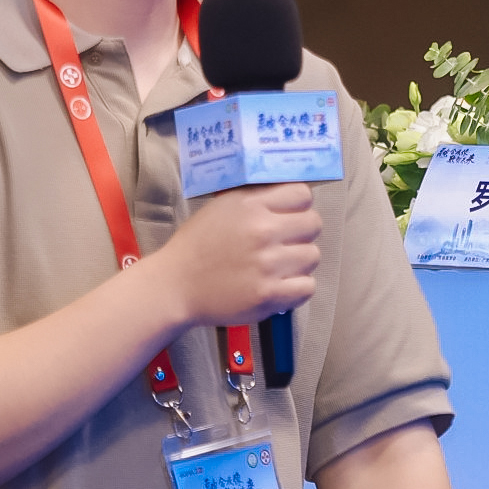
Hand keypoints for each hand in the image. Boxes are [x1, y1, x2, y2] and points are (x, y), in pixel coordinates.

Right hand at [156, 184, 320, 327]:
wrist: (175, 285)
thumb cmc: (198, 245)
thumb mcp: (223, 207)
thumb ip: (257, 199)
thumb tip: (291, 195)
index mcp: (250, 205)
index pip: (302, 194)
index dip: (297, 206)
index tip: (287, 216)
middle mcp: (262, 231)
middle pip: (313, 224)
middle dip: (301, 233)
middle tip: (284, 243)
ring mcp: (268, 264)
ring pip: (312, 256)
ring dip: (298, 262)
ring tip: (278, 266)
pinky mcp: (269, 295)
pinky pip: (307, 287)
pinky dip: (296, 288)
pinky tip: (279, 286)